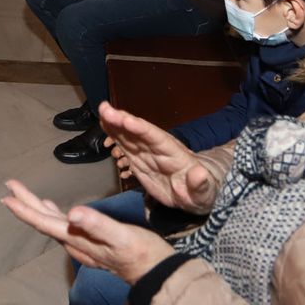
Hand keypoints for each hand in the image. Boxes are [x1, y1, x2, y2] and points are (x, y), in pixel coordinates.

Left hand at [1, 180, 175, 285]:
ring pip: (53, 224)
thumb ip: (97, 225)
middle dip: (26, 203)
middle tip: (10, 185)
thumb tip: (72, 212)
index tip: (7, 195)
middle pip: (44, 221)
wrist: (156, 275)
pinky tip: (56, 209)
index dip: (25, 209)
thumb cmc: (142, 253)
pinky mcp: (92, 244)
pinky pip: (66, 227)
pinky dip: (56, 215)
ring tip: (24, 195)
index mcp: (78, 239)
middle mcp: (76, 243)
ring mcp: (83, 245)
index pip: (45, 223)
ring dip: (37, 209)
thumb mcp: (122, 236)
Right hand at [99, 102, 219, 214]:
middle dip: (123, 120)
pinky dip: (114, 134)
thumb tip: (199, 174)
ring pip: (129, 135)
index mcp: (174, 154)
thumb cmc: (199, 193)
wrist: (193, 195)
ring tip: (101, 111)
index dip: (141, 128)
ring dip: (114, 123)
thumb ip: (200, 184)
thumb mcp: (203, 193)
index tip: (126, 120)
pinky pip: (124, 144)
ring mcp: (148, 152)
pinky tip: (103, 125)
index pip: (156, 138)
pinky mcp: (139, 159)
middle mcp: (158, 148)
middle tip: (105, 109)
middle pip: (139, 132)